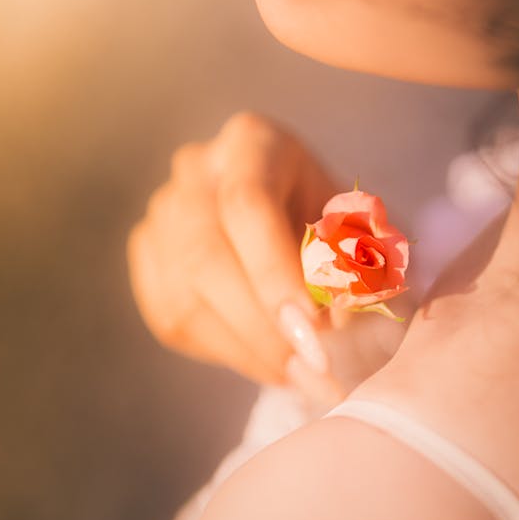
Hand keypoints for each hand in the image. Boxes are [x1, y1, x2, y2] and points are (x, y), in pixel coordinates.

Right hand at [127, 112, 413, 402]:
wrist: (304, 235)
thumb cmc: (343, 232)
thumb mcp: (368, 239)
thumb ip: (360, 273)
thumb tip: (338, 327)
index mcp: (253, 144)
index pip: (247, 203)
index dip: (275, 272)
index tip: (314, 329)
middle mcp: (196, 171)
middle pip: (205, 254)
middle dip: (261, 324)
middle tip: (311, 368)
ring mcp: (162, 216)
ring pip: (185, 297)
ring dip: (249, 350)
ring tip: (303, 375)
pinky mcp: (149, 261)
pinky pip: (173, 319)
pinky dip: (227, 352)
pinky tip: (271, 362)